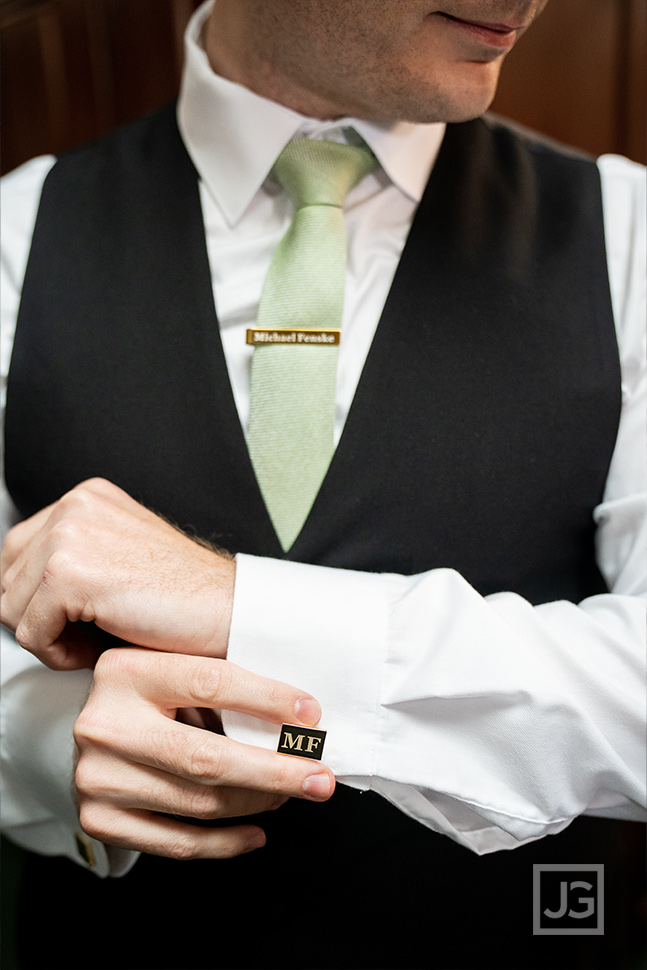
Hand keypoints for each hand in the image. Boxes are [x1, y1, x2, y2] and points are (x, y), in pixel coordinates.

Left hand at [0, 478, 234, 669]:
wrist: (228, 610)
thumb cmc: (185, 596)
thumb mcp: (120, 558)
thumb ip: (74, 559)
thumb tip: (18, 598)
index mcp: (86, 498)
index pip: (16, 553)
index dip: (39, 599)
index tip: (77, 617)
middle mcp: (75, 506)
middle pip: (7, 580)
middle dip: (40, 618)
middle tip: (91, 632)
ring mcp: (69, 535)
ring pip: (11, 609)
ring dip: (50, 638)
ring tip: (99, 639)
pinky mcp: (67, 574)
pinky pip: (29, 634)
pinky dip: (59, 655)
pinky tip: (101, 646)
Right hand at [74, 647, 334, 858]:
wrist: (91, 730)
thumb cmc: (150, 694)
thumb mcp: (173, 668)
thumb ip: (220, 684)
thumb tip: (299, 719)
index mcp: (126, 670)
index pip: (211, 683)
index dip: (267, 700)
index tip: (311, 716)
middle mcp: (104, 723)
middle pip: (207, 757)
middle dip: (275, 771)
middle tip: (320, 778)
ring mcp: (96, 776)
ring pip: (199, 803)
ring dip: (257, 803)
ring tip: (288, 793)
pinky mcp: (98, 819)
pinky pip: (177, 842)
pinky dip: (225, 842)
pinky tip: (255, 831)